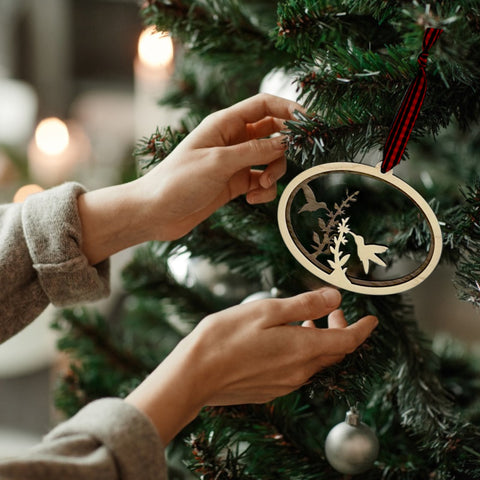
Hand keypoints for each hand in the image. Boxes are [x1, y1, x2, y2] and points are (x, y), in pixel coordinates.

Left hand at [78, 93, 301, 264]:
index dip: (289, 108)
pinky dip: (263, 191)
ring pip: (270, 159)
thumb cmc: (179, 181)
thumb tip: (286, 142)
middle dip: (283, 148)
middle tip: (286, 162)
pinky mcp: (234, 183)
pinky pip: (261, 181)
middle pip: (273, 132)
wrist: (156, 212)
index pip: (264, 105)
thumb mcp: (219, 162)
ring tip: (260, 187)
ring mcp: (234, 162)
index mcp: (224, 124)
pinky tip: (252, 199)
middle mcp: (232, 140)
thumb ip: (254, 151)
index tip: (310, 122)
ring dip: (274, 173)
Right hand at [125, 288, 377, 444]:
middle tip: (332, 309)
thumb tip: (334, 297)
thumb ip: (304, 305)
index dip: (363, 329)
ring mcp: (285, 384)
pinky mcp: (270, 390)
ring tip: (307, 320)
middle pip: (333, 352)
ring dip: (319, 340)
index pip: (347, 341)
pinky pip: (298, 370)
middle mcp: (299, 371)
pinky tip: (285, 339)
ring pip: (315, 361)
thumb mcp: (267, 311)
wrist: (195, 375)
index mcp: (303, 350)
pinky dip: (302, 352)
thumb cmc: (227, 337)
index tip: (373, 320)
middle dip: (339, 329)